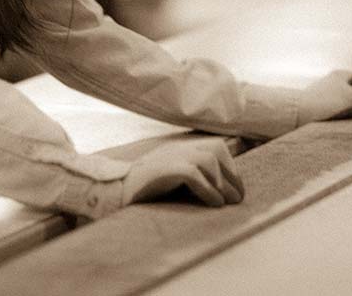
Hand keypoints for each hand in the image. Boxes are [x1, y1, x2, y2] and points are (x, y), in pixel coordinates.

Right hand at [122, 137, 244, 207]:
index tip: (235, 188)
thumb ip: (193, 180)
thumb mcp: (173, 183)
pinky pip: (193, 174)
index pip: (214, 147)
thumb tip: (223, 195)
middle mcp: (175, 149)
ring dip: (222, 184)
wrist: (114, 194)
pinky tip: (214, 204)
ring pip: (208, 160)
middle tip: (237, 199)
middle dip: (231, 175)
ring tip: (227, 203)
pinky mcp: (163, 169)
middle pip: (215, 149)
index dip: (230, 167)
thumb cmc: (145, 193)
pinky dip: (208, 189)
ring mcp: (169, 157)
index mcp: (178, 150)